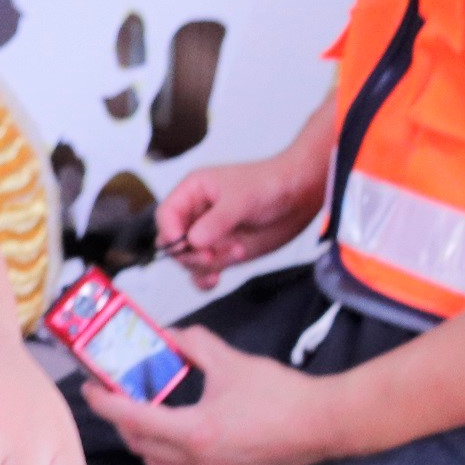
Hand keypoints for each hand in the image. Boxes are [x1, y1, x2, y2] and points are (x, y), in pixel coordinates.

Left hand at [83, 325, 352, 464]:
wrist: (324, 424)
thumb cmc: (281, 395)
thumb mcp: (231, 360)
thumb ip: (192, 344)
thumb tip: (169, 335)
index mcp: (193, 432)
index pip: (130, 419)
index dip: (103, 402)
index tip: (90, 387)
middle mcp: (197, 461)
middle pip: (138, 445)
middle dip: (121, 420)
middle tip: (117, 394)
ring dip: (143, 444)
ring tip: (146, 414)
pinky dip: (170, 459)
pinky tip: (178, 436)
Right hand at [156, 152, 327, 289]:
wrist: (298, 197)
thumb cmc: (269, 184)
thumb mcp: (241, 199)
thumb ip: (217, 221)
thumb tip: (193, 241)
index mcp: (192, 192)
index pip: (166, 215)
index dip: (170, 232)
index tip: (187, 244)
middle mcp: (195, 214)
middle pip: (172, 242)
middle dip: (191, 253)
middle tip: (213, 255)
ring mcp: (208, 235)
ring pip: (188, 260)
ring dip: (207, 265)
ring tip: (237, 252)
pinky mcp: (222, 252)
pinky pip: (202, 272)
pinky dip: (205, 279)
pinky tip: (217, 279)